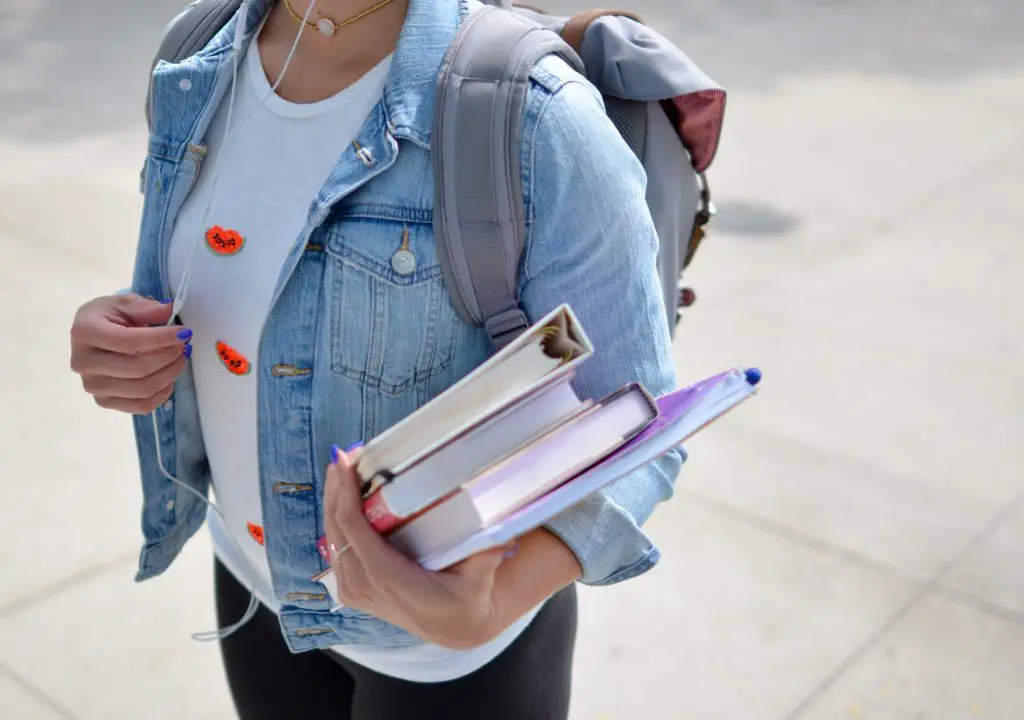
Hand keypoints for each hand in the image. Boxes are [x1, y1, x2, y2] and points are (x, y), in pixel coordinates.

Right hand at [70, 294, 191, 413]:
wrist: (91, 336)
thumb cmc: (108, 317)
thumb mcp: (124, 303)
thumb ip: (146, 308)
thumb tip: (169, 311)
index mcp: (85, 332)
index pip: (129, 341)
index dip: (161, 338)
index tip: (184, 333)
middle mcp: (83, 362)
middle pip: (137, 368)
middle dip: (169, 356)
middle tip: (184, 345)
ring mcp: (93, 386)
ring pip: (142, 389)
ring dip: (170, 374)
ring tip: (180, 358)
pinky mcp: (104, 401)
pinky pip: (141, 406)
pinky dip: (162, 394)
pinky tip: (169, 378)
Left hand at [323, 447, 513, 649]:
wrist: (454, 628)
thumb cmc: (466, 599)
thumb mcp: (479, 579)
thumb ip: (487, 555)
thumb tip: (502, 531)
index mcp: (387, 578)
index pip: (353, 529)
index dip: (345, 494)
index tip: (345, 463)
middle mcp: (364, 585)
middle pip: (336, 528)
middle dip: (335, 489)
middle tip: (342, 455)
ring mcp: (354, 590)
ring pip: (331, 538)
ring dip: (333, 502)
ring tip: (341, 469)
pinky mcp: (352, 590)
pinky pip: (336, 549)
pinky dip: (336, 521)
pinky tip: (342, 498)